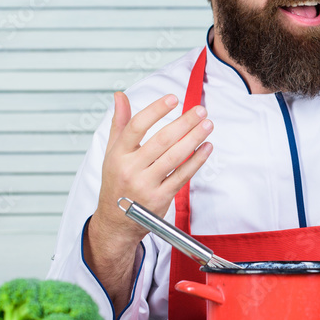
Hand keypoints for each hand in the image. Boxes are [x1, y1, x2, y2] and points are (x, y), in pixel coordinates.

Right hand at [92, 91, 213, 249]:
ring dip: (194, 139)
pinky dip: (196, 161)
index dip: (156, 110)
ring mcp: (146, 185)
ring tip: (207, 125)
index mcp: (118, 155)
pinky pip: (182, 176)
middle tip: (200, 110)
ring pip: (174, 157)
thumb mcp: (112, 152)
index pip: (137, 126)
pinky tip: (206, 148)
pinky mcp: (161, 198)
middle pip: (161, 140)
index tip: (173, 99)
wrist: (116, 222)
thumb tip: (120, 96)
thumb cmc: (116, 183)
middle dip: (184, 123)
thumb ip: (119, 123)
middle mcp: (131, 169)